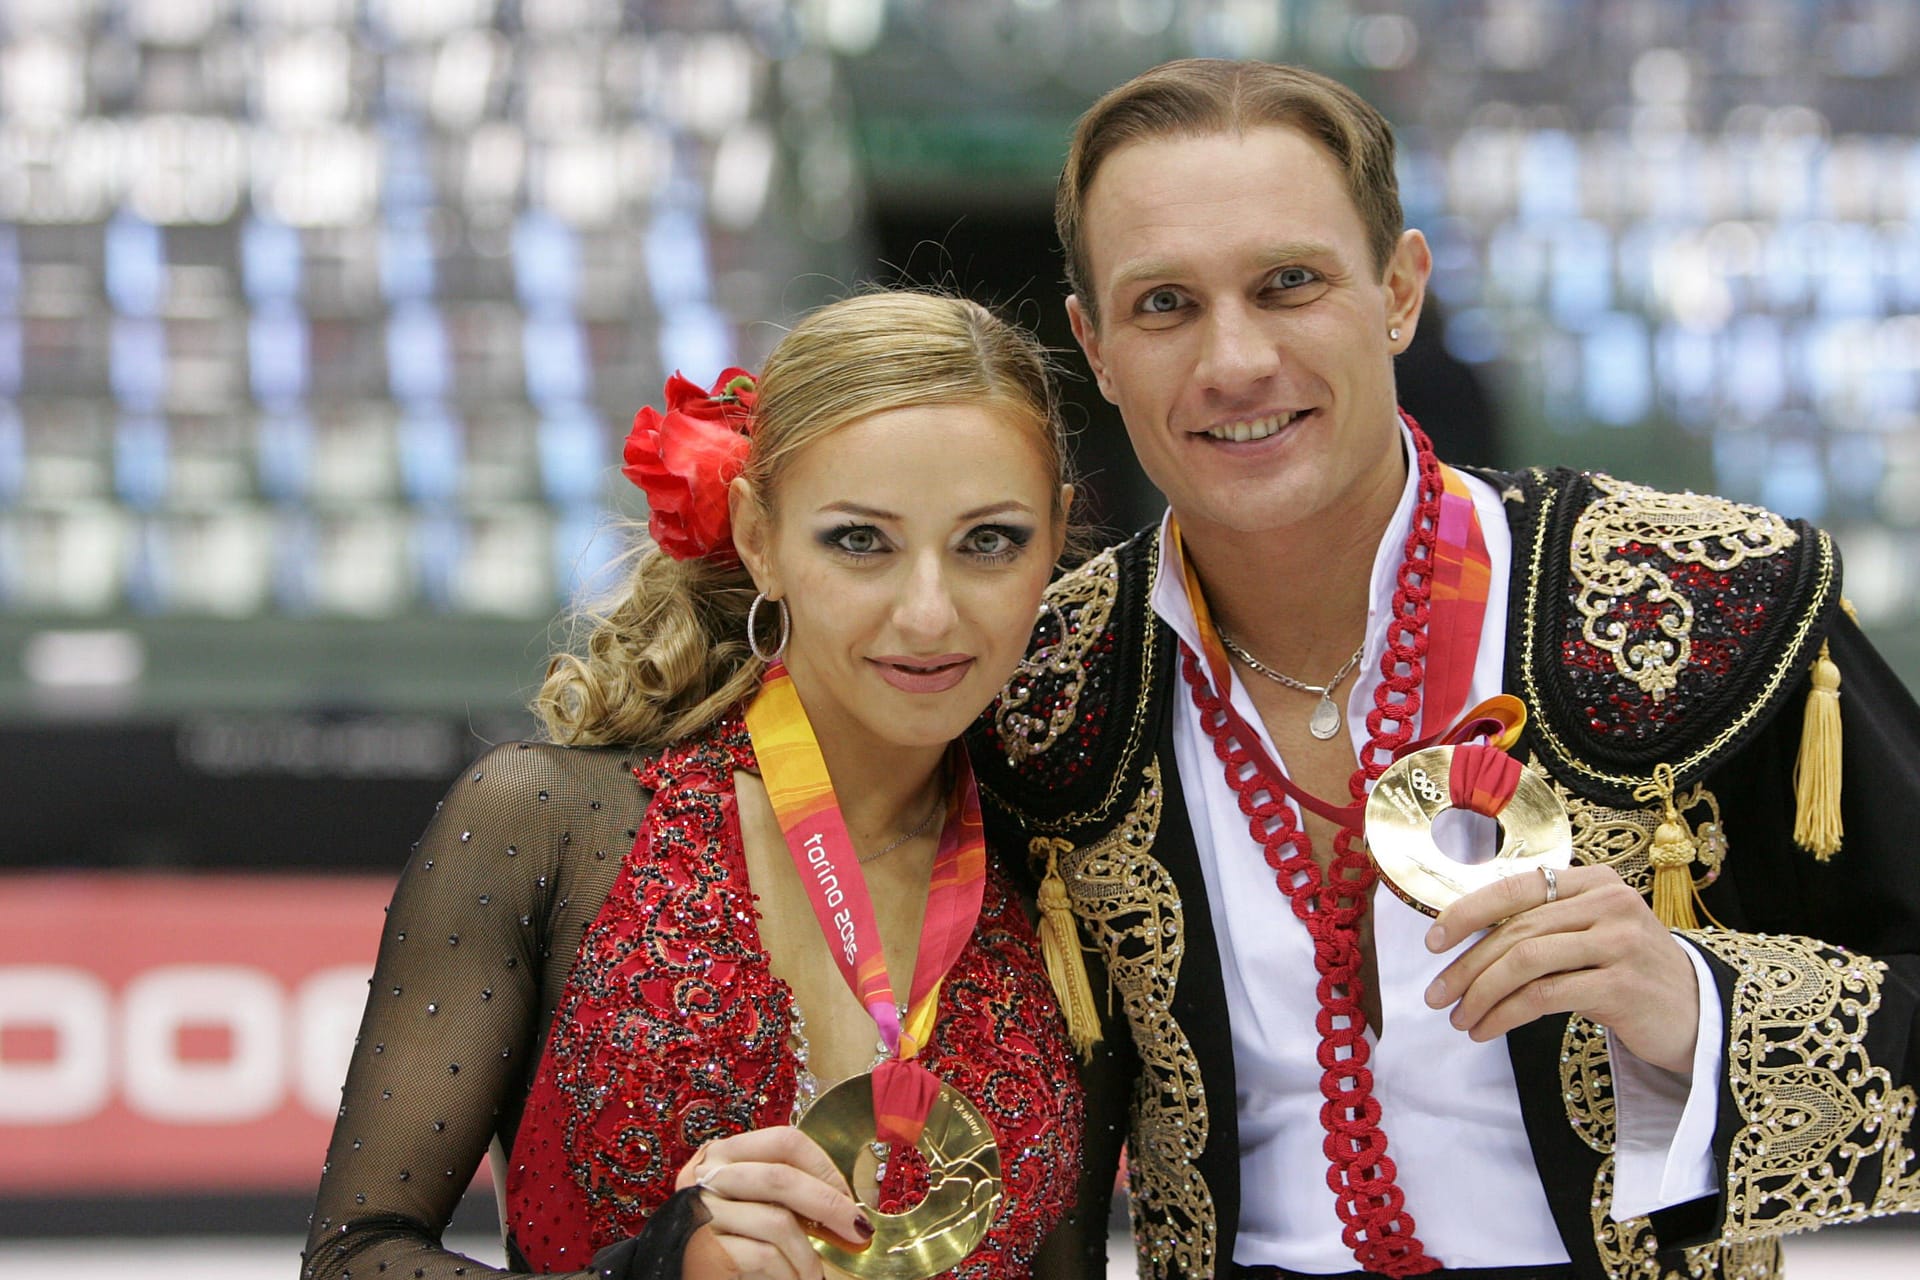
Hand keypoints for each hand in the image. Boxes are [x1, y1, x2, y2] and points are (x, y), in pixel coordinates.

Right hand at [674, 1126, 872, 1279]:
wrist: (678, 1273)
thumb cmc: (725, 1240)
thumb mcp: (752, 1205)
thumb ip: (785, 1196)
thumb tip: (850, 1212)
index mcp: (722, 1154)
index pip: (785, 1141)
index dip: (824, 1167)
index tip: (847, 1196)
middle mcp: (706, 1176)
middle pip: (782, 1178)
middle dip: (829, 1206)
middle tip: (858, 1231)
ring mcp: (701, 1212)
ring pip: (776, 1221)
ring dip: (808, 1255)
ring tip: (815, 1275)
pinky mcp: (703, 1250)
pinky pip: (763, 1256)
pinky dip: (788, 1273)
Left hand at [1422, 864, 1699, 1073]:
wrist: (1700, 1014)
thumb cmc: (1629, 973)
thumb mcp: (1591, 934)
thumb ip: (1544, 925)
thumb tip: (1464, 940)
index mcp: (1593, 881)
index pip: (1515, 888)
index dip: (1467, 913)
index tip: (1432, 942)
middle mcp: (1609, 903)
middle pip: (1516, 930)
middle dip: (1467, 965)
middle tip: (1437, 995)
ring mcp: (1619, 943)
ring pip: (1526, 961)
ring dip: (1481, 993)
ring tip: (1460, 1019)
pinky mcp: (1622, 985)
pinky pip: (1545, 996)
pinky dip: (1506, 1014)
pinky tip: (1487, 1029)